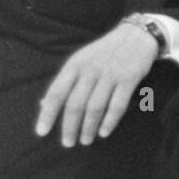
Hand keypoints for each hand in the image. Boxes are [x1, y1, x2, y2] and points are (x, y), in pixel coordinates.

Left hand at [35, 22, 159, 147]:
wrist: (136, 35)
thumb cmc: (105, 52)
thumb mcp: (80, 61)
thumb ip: (65, 82)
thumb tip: (44, 104)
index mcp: (74, 65)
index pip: (56, 93)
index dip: (48, 114)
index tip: (41, 133)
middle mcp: (90, 70)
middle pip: (75, 104)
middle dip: (70, 127)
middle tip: (68, 143)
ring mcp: (110, 74)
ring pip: (95, 107)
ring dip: (89, 127)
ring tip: (85, 140)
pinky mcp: (129, 79)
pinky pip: (117, 105)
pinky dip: (110, 121)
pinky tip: (104, 132)